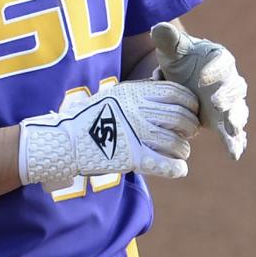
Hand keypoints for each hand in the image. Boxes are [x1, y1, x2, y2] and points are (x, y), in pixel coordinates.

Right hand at [19, 80, 199, 188]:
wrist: (65, 141)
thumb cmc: (89, 118)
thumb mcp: (114, 96)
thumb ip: (138, 93)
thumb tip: (161, 87)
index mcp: (135, 94)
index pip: (176, 93)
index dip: (190, 103)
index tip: (190, 111)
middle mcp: (139, 112)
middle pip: (181, 118)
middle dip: (190, 127)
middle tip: (187, 133)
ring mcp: (136, 135)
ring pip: (176, 143)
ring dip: (183, 150)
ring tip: (180, 153)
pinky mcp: (132, 158)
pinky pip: (164, 164)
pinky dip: (176, 168)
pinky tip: (179, 169)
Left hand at [151, 23, 248, 160]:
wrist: (181, 77)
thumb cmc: (179, 58)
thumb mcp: (171, 49)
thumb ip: (167, 39)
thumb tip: (158, 28)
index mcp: (219, 59)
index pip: (221, 62)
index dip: (213, 70)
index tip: (200, 77)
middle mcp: (228, 80)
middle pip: (234, 88)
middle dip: (227, 96)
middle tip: (216, 104)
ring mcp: (228, 102)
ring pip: (238, 110)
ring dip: (236, 120)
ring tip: (233, 131)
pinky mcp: (223, 120)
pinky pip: (233, 131)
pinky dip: (235, 141)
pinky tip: (235, 154)